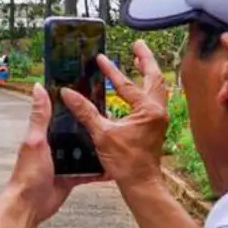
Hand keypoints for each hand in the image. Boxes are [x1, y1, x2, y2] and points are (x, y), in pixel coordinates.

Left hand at [4, 81, 106, 223]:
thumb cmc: (28, 174)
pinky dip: (99, 169)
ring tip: (116, 138)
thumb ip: (40, 116)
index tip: (89, 93)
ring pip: (84, 151)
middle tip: (111, 116)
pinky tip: (113, 164)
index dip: (72, 104)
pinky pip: (88, 171)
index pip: (59, 114)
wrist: (30, 206)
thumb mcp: (35, 140)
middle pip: (75, 132)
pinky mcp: (71, 177)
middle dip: (90, 126)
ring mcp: (63, 162)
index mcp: (44, 134)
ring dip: (96, 147)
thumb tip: (38, 88)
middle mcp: (54, 146)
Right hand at [60, 39, 170, 189]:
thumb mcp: (101, 134)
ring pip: (157, 88)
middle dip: (146, 60)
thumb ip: (85, 111)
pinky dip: (146, 88)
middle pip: (155, 78)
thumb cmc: (125, 162)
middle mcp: (157, 111)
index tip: (100, 58)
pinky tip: (137, 88)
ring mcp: (159, 118)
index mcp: (147, 110)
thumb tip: (68, 93)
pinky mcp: (155, 125)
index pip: (127, 85)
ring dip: (148, 73)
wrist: (140, 183)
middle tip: (137, 45)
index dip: (111, 71)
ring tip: (140, 60)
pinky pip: (154, 99)